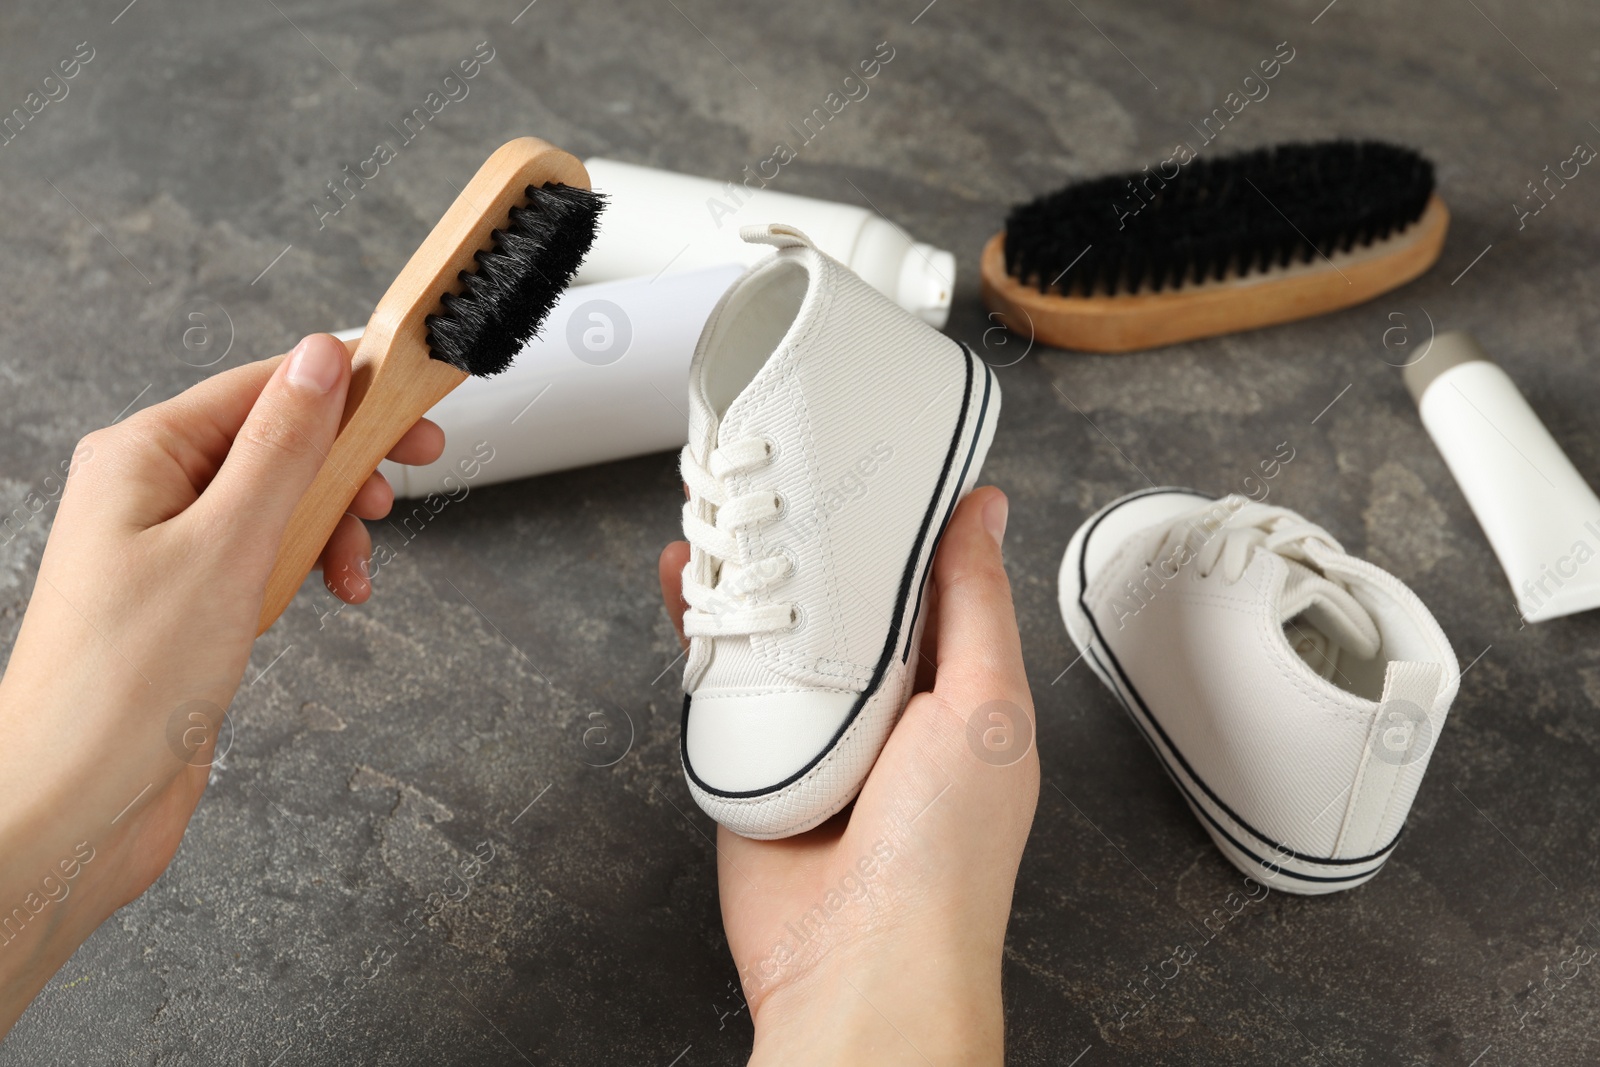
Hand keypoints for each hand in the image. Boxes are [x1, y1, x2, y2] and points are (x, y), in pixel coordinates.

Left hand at [0, 334, 443, 1034]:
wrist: (76, 801)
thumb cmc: (124, 679)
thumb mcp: (227, 544)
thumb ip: (282, 446)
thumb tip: (320, 358)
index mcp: (143, 454)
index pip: (264, 387)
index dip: (346, 391)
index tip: (413, 405)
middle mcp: (150, 490)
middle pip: (276, 441)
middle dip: (346, 464)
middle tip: (409, 482)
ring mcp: (168, 547)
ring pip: (279, 502)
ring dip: (332, 526)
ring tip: (356, 571)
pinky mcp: (189, 599)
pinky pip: (266, 554)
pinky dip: (308, 566)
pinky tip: (330, 595)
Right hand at [658, 487, 1038, 1065]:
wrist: (859, 963)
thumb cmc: (944, 855)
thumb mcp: (987, 706)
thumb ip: (975, 605)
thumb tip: (986, 509)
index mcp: (954, 688)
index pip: (929, 581)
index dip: (904, 520)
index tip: (877, 455)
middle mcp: (885, 704)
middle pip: (844, 599)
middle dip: (816, 539)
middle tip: (786, 469)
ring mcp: (814, 727)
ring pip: (777, 627)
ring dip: (754, 571)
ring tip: (730, 509)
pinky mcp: (751, 753)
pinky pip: (722, 678)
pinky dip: (700, 628)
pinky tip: (688, 583)